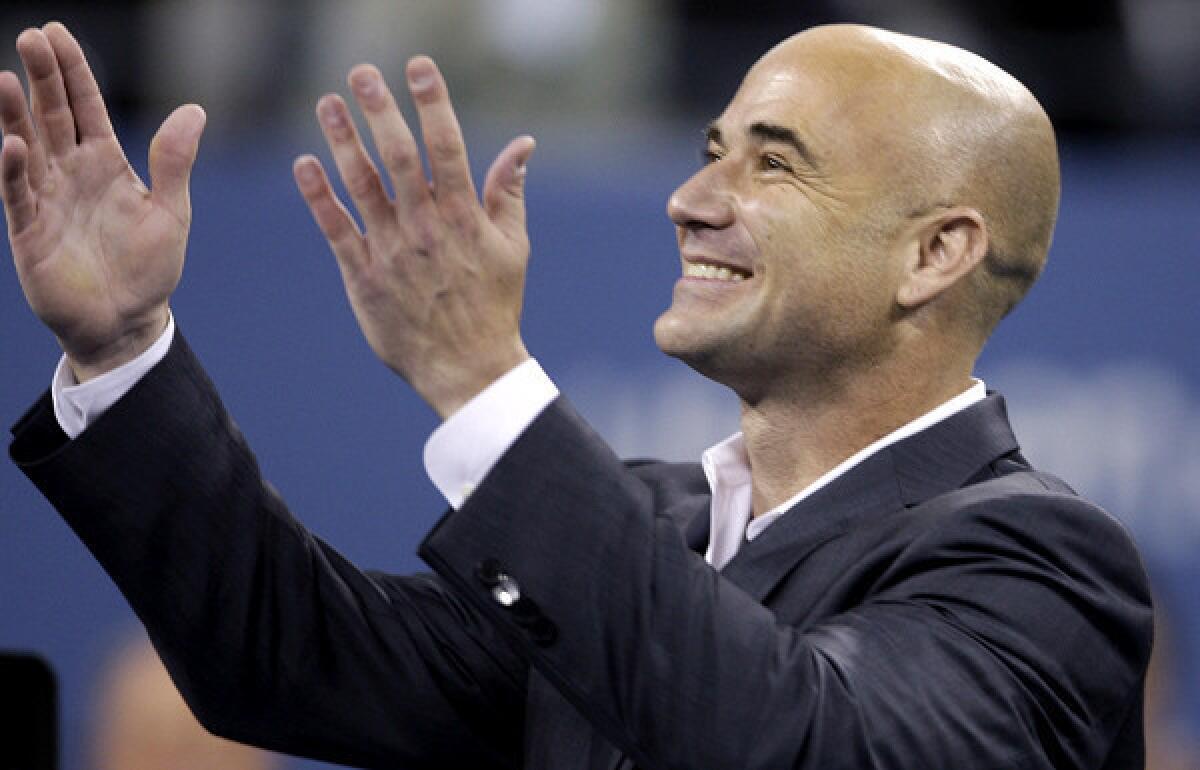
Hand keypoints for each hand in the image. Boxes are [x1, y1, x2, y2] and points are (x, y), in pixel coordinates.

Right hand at [0, 23, 204, 380]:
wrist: (129, 321)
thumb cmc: (150, 269)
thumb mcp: (171, 212)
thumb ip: (175, 162)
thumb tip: (195, 110)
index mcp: (106, 164)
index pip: (86, 107)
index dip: (73, 72)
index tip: (57, 33)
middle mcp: (71, 174)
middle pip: (52, 116)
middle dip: (42, 78)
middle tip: (31, 38)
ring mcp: (47, 200)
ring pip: (27, 147)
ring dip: (15, 114)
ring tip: (5, 78)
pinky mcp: (30, 233)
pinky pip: (19, 195)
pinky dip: (13, 170)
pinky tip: (11, 143)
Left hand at [293, 58, 535, 417]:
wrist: (468, 369)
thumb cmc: (493, 305)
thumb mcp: (513, 248)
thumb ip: (508, 193)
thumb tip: (523, 145)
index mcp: (464, 219)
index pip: (447, 148)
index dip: (432, 103)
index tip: (417, 68)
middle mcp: (426, 229)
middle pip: (399, 158)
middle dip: (380, 111)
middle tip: (361, 72)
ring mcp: (392, 252)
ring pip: (362, 186)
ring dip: (343, 141)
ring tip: (327, 103)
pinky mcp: (363, 277)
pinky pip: (336, 229)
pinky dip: (319, 196)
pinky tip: (304, 163)